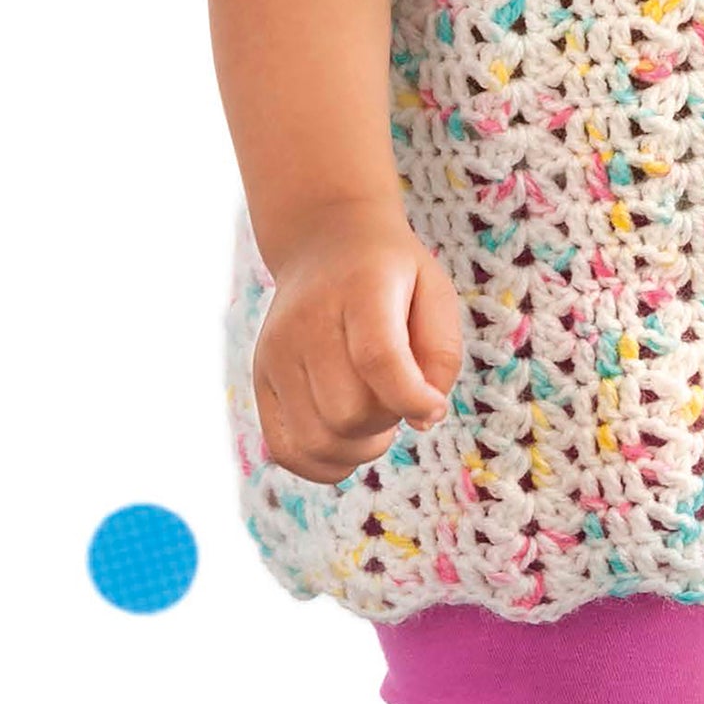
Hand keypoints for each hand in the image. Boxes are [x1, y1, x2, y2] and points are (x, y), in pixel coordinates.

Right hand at [252, 203, 464, 483]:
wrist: (325, 240)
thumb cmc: (392, 275)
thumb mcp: (434, 291)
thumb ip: (441, 354)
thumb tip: (423, 419)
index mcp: (359, 287)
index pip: (378, 358)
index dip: (412, 398)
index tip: (434, 408)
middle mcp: (307, 320)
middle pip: (348, 411)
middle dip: (387, 421)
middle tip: (399, 397)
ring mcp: (276, 351)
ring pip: (318, 440)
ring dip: (360, 446)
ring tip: (375, 418)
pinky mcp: (261, 378)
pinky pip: (287, 450)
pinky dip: (325, 463)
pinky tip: (348, 440)